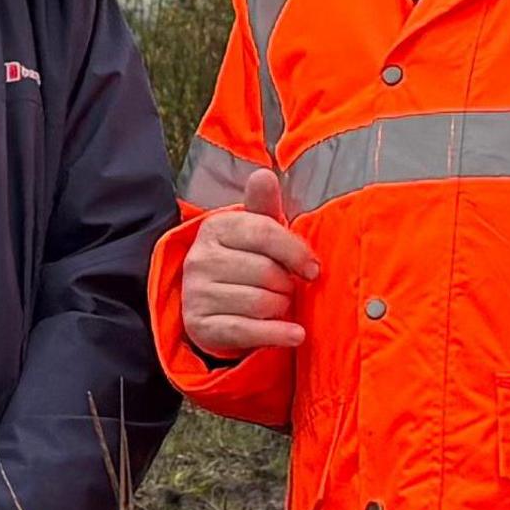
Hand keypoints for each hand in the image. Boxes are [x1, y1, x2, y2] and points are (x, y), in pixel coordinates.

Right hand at [182, 168, 319, 354]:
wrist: (212, 304)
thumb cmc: (245, 261)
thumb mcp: (255, 231)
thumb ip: (263, 205)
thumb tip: (263, 175)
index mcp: (215, 227)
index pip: (265, 233)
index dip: (296, 251)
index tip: (312, 268)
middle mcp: (200, 258)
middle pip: (266, 272)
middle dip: (286, 284)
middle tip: (286, 288)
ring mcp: (196, 293)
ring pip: (260, 303)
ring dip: (280, 308)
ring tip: (277, 305)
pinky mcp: (200, 325)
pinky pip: (248, 331)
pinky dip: (277, 334)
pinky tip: (294, 334)